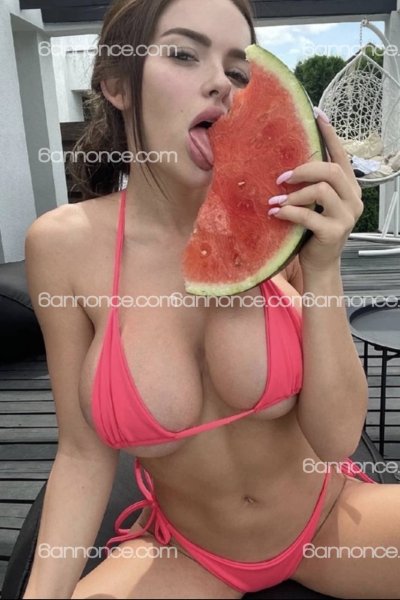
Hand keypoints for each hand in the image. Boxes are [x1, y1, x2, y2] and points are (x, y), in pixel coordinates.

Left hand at [267, 110, 363, 273]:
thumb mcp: (313, 204)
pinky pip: (310, 216)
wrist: (319, 264)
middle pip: (332, 170)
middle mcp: (353, 199)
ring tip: (275, 201)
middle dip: (304, 169)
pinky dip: (290, 212)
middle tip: (281, 177)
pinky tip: (276, 213)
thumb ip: (310, 185)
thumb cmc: (312, 231)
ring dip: (294, 194)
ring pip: (322, 191)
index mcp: (349, 187)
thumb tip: (286, 163)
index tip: (316, 114)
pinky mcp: (335, 232)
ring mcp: (347, 216)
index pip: (341, 155)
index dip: (329, 135)